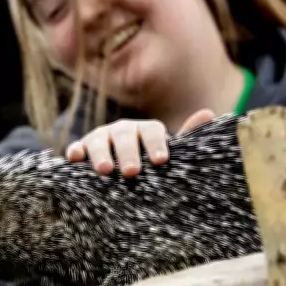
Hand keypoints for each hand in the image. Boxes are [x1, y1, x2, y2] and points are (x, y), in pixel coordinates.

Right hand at [66, 108, 214, 176]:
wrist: (119, 164)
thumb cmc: (147, 159)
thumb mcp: (166, 150)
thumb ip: (188, 135)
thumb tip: (209, 113)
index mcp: (146, 129)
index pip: (153, 131)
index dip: (156, 144)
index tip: (160, 160)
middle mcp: (123, 130)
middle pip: (125, 137)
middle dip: (129, 153)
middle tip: (133, 172)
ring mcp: (100, 137)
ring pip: (100, 140)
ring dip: (101, 153)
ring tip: (105, 170)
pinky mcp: (82, 147)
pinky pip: (77, 147)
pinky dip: (75, 151)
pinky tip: (75, 158)